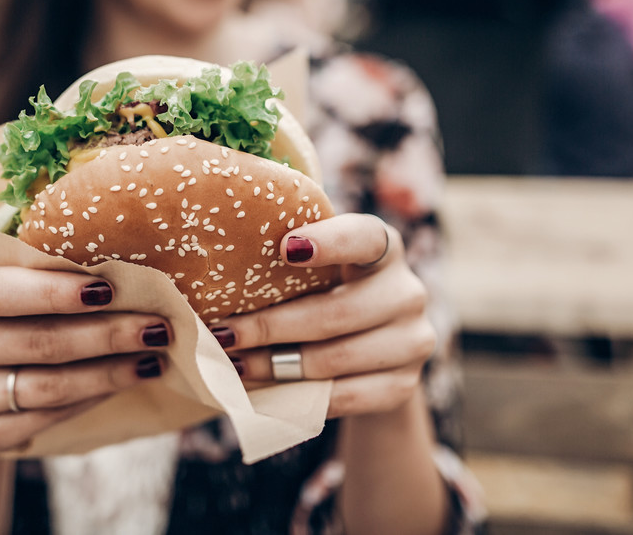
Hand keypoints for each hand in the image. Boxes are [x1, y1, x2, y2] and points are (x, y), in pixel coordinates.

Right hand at [0, 260, 171, 451]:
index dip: (53, 293)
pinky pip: (46, 418)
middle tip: (157, 326)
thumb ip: (49, 271)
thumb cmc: (10, 308)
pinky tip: (124, 382)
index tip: (109, 288)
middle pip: (35, 343)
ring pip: (46, 386)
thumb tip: (131, 268)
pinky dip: (91, 399)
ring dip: (108, 372)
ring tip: (152, 358)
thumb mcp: (12, 278)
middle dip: (105, 334)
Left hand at [213, 214, 435, 417]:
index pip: (365, 237)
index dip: (330, 242)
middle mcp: (407, 291)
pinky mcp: (403, 386)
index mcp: (384, 246)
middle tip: (224, 334)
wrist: (376, 347)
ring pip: (334, 359)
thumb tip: (220, 259)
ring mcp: (412, 341)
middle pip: (336, 313)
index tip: (285, 248)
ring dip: (275, 366)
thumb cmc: (328, 290)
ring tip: (233, 364)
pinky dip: (299, 395)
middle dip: (271, 327)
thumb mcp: (319, 266)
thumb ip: (290, 255)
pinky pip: (345, 396)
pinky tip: (264, 390)